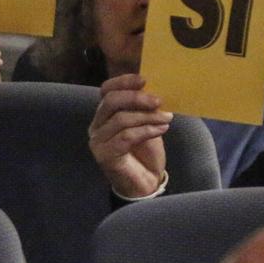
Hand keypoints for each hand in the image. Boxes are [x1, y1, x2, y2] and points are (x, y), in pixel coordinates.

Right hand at [90, 73, 170, 198]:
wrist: (145, 183)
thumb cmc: (146, 152)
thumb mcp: (147, 123)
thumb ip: (145, 108)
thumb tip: (155, 89)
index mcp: (105, 114)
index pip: (106, 90)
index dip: (123, 81)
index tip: (145, 80)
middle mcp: (97, 126)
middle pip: (111, 102)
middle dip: (136, 98)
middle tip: (159, 101)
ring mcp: (98, 141)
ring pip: (120, 119)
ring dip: (147, 117)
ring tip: (166, 118)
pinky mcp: (104, 155)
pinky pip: (126, 137)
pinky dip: (146, 130)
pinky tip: (162, 129)